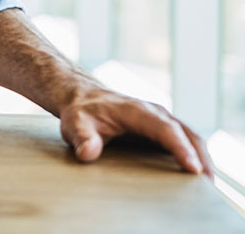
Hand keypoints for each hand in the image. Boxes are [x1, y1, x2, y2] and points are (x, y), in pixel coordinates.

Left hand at [59, 86, 213, 176]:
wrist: (83, 97)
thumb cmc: (81, 112)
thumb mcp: (75, 123)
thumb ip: (82, 137)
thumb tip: (88, 153)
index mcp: (136, 110)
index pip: (164, 128)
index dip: (179, 147)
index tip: (191, 167)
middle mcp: (154, 113)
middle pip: (186, 133)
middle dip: (199, 156)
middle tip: (207, 184)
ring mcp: (161, 120)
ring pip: (190, 137)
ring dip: (202, 157)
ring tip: (207, 184)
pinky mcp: (162, 130)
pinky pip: (185, 141)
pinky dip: (194, 156)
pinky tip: (196, 176)